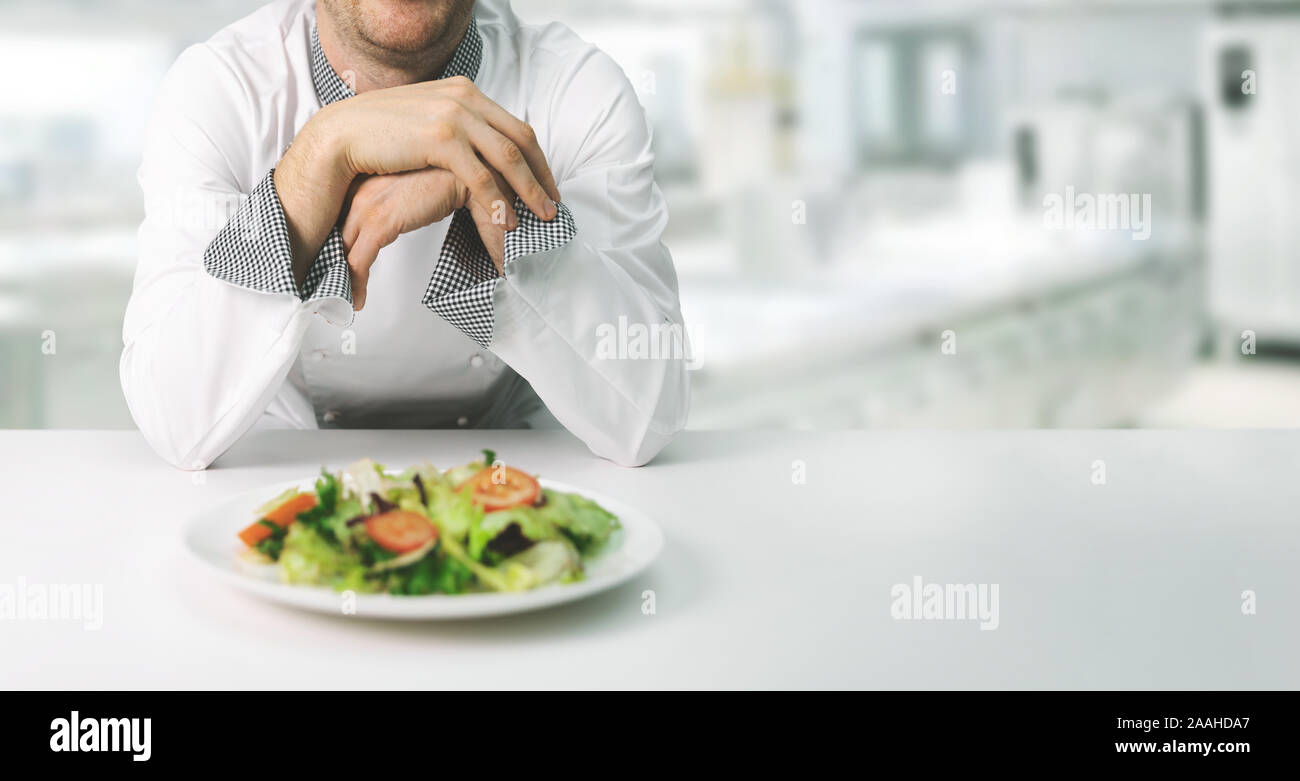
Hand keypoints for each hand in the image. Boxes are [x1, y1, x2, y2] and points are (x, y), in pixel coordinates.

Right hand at [317, 75, 560, 225]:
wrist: (342, 133)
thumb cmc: (380, 132)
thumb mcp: (427, 118)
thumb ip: (455, 125)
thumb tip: (477, 145)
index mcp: (465, 92)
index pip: (515, 126)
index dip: (537, 158)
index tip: (548, 183)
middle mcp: (465, 98)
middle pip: (520, 141)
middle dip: (541, 176)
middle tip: (554, 204)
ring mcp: (454, 116)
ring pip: (507, 158)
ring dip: (529, 191)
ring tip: (541, 216)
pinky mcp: (440, 139)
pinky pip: (481, 176)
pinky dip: (499, 201)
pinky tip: (507, 220)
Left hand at [340, 167, 510, 309]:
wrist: (472, 169)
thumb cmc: (454, 176)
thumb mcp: (420, 192)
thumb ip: (409, 208)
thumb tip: (415, 231)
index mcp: (367, 178)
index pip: (339, 216)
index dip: (337, 244)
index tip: (337, 265)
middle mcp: (361, 188)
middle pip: (335, 233)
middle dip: (332, 262)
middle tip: (334, 287)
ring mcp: (367, 203)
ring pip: (343, 249)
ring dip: (344, 278)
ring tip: (347, 299)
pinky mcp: (381, 220)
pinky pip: (358, 259)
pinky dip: (356, 283)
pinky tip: (358, 299)